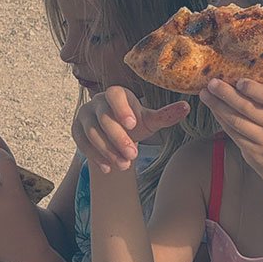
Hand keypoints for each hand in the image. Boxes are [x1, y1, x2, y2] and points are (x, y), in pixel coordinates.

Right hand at [72, 86, 189, 173]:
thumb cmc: (133, 124)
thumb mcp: (149, 120)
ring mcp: (84, 115)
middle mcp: (97, 101)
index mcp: (115, 93)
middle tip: (133, 155)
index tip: (133, 124)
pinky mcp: (76, 130)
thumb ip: (165, 115)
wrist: (113, 135)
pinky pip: (82, 143)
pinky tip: (107, 169)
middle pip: (104, 118)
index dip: (122, 108)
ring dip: (107, 150)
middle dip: (118, 138)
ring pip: (92, 132)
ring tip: (124, 166)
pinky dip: (94, 156)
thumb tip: (187, 107)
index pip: (114, 94)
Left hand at [199, 77, 262, 181]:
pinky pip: (233, 132)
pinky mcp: (254, 152)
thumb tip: (233, 79)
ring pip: (236, 120)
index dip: (251, 87)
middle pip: (247, 107)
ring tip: (206, 95)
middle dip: (226, 93)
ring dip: (217, 106)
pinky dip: (220, 119)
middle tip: (212, 83)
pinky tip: (214, 109)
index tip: (236, 80)